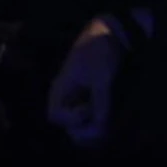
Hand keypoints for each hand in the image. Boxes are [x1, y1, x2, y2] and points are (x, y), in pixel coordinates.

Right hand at [48, 18, 124, 148]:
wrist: (110, 35)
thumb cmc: (100, 53)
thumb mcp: (101, 80)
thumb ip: (101, 105)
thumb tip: (101, 129)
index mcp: (61, 88)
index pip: (55, 116)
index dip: (71, 120)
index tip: (88, 108)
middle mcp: (66, 95)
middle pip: (66, 124)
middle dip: (83, 130)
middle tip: (102, 124)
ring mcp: (77, 96)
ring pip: (77, 124)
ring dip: (91, 129)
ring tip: (106, 123)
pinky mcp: (88, 96)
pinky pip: (87, 117)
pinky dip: (97, 123)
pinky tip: (108, 120)